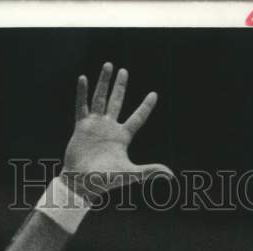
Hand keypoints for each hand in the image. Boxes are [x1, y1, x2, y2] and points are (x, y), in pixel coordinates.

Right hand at [61, 62, 172, 199]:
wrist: (83, 182)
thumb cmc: (105, 180)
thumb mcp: (130, 173)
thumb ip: (150, 171)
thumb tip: (171, 174)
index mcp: (122, 137)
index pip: (138, 118)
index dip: (146, 107)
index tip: (154, 94)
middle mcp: (109, 128)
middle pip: (116, 102)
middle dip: (120, 86)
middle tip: (124, 71)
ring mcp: (95, 126)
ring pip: (100, 99)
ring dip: (103, 82)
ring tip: (108, 65)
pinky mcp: (81, 127)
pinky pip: (82, 106)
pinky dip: (82, 93)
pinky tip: (84, 79)